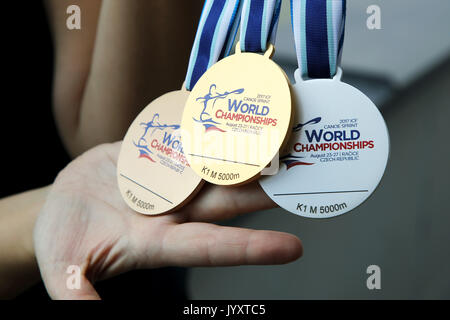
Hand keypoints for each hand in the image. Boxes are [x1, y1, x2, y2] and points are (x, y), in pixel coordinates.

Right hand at [33, 142, 301, 298]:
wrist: (60, 204)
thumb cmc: (64, 243)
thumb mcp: (67, 271)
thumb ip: (81, 294)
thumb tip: (88, 319)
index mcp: (159, 242)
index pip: (212, 247)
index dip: (250, 248)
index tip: (294, 249)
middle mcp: (174, 210)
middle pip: (227, 199)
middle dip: (266, 188)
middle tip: (306, 174)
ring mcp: (167, 180)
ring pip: (213, 163)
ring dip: (245, 149)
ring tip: (281, 130)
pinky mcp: (154, 154)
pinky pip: (184, 136)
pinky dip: (205, 122)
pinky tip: (230, 105)